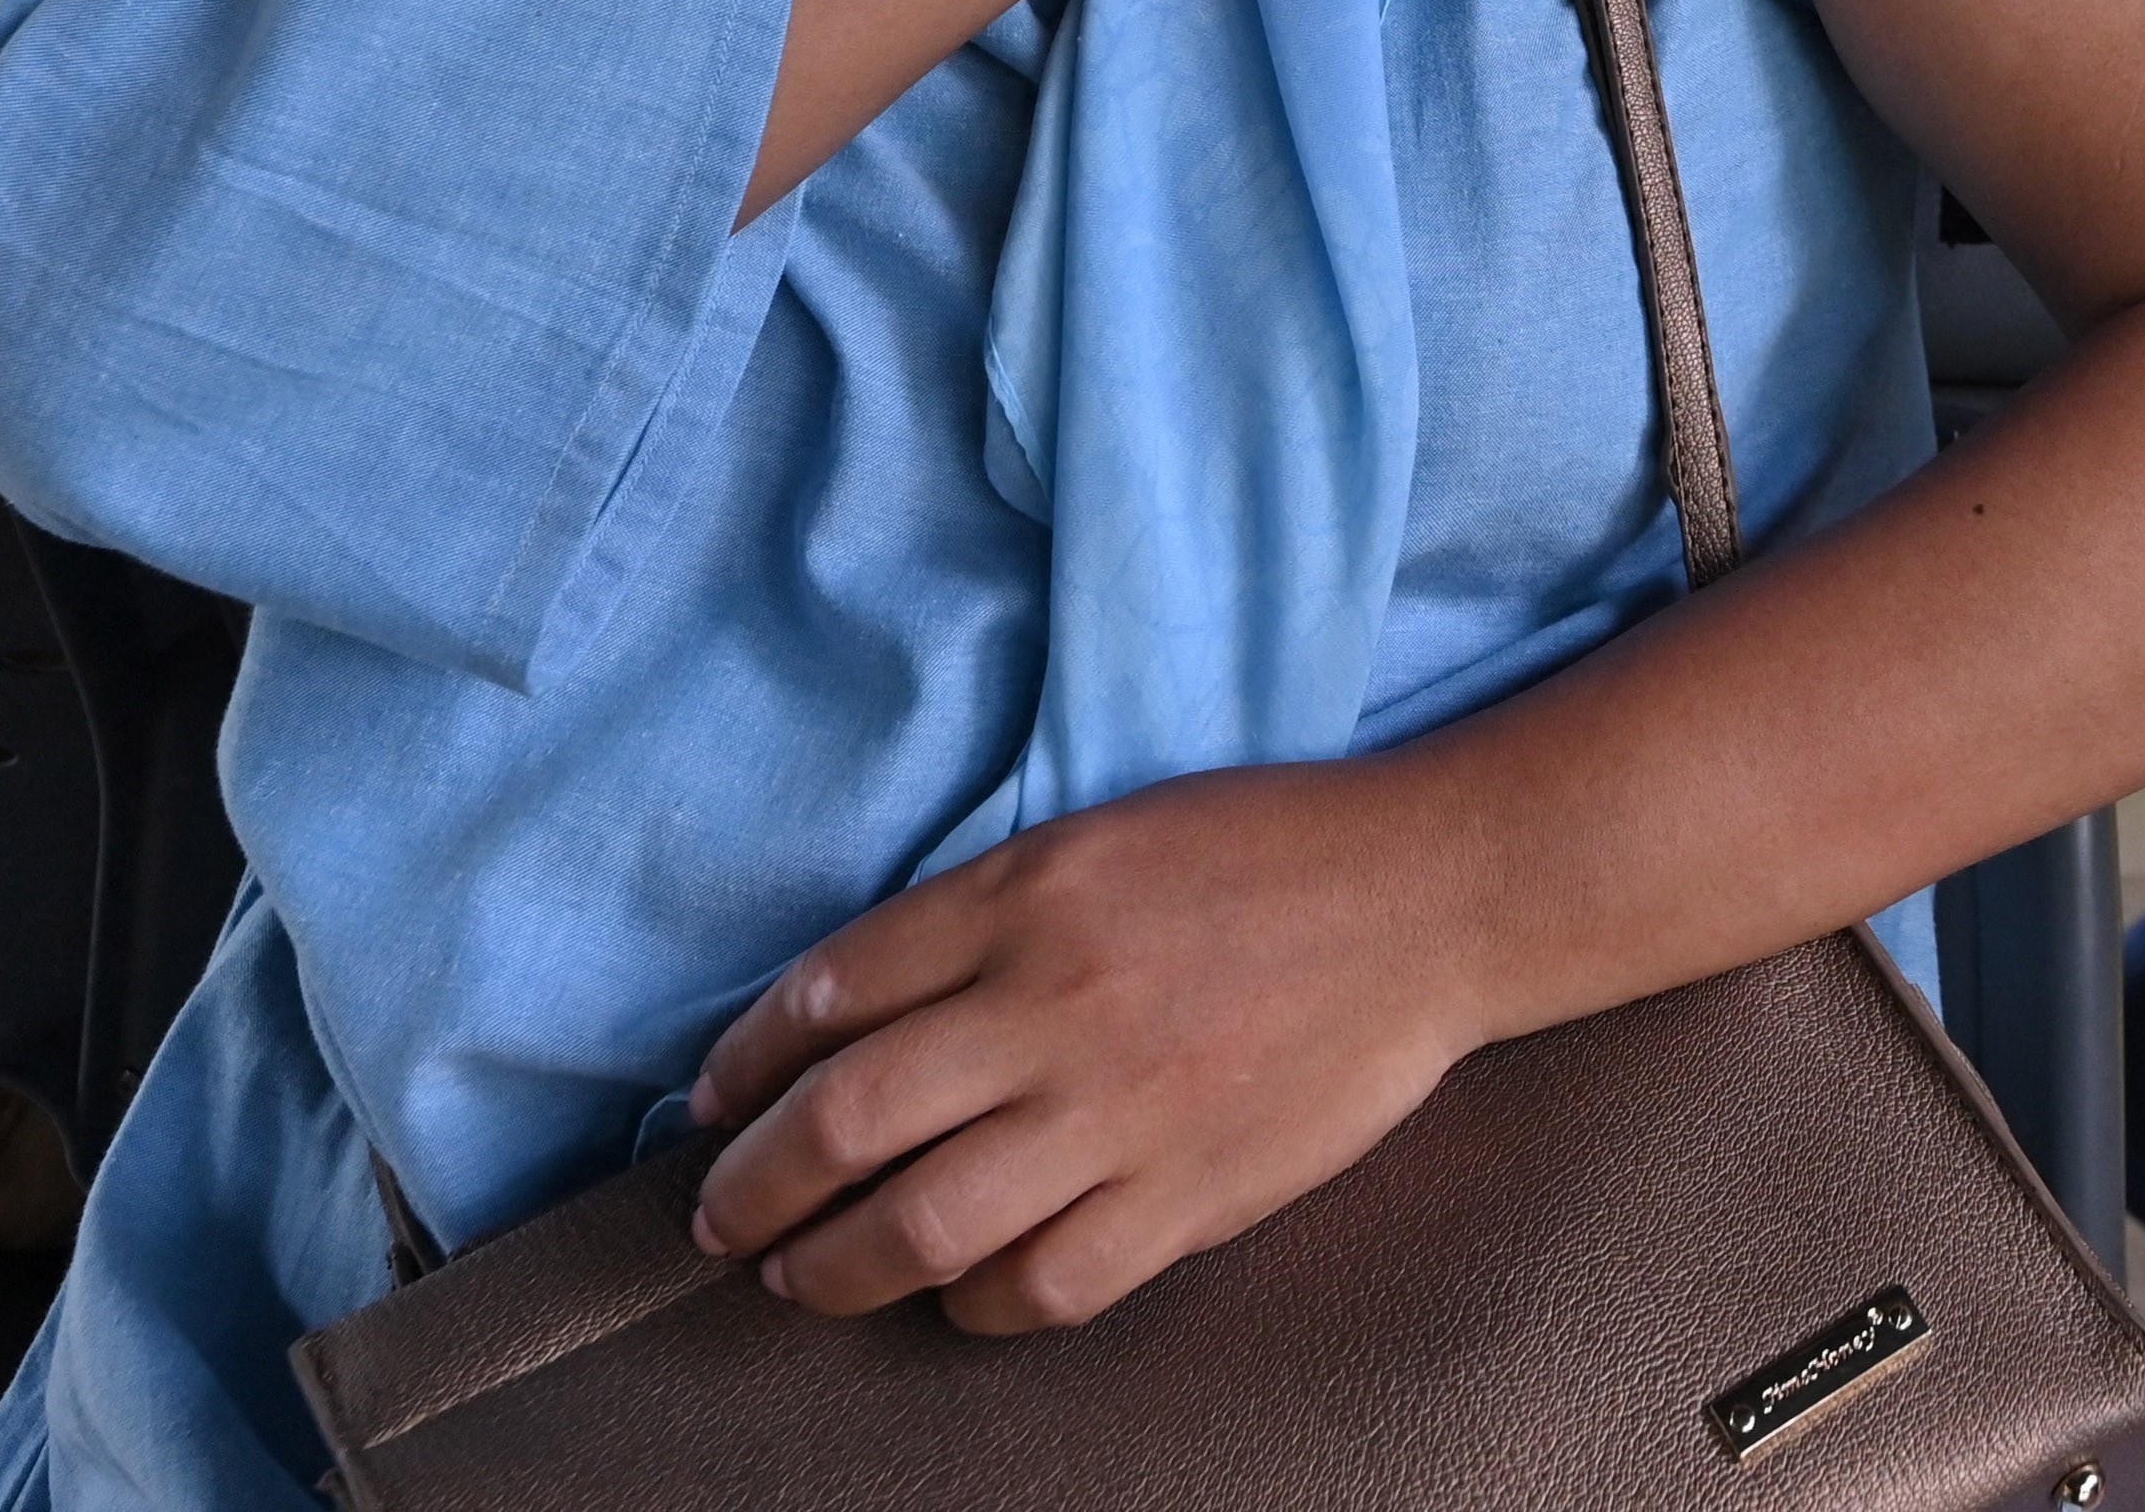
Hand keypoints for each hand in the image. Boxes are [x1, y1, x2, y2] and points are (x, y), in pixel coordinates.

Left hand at [689, 758, 1488, 1332]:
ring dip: (831, 1267)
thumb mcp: (1101, 837)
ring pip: (918, 1227)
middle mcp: (1051, 1005)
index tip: (713, 1104)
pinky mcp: (1187, 1193)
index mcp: (1023, 897)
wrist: (1431, 897)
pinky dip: (972, 1306)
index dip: (744, 1061)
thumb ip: (980, 918)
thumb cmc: (1266, 853)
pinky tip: (958, 1295)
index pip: (826, 993)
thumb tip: (851, 1018)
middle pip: (842, 1123)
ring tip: (803, 1276)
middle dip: (750, 1188)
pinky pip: (1039, 1286)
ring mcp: (1119, 1110)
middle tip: (720, 1218)